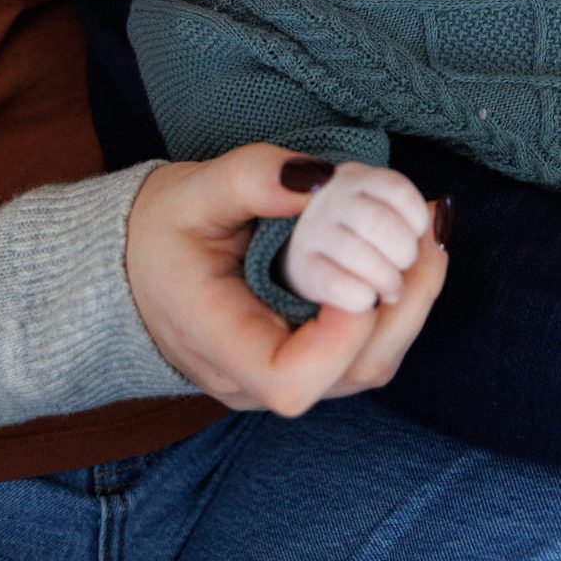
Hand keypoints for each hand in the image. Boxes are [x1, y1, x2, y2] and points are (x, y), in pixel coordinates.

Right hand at [127, 146, 447, 417]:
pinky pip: (363, 347)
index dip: (340, 337)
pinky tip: (412, 249)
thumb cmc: (157, 233)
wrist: (130, 270)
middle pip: (350, 373)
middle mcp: (253, 377)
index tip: (361, 275)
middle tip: (428, 232)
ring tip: (430, 233)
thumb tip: (322, 179)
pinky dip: (396, 301)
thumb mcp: (192, 192)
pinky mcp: (305, 358)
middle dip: (405, 304)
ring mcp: (283, 374)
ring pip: (368, 365)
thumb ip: (253, 180)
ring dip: (411, 301)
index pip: (290, 381)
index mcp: (215, 341)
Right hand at [282, 161, 430, 312]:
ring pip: (358, 253)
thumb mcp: (397, 229)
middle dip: (404, 253)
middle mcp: (330, 198)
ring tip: (389, 290)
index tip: (415, 236)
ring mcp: (312, 231)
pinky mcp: (299, 267)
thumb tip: (441, 210)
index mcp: (358, 180)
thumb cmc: (369, 253)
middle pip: (380, 222)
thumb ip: (423, 225)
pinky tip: (366, 300)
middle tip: (402, 267)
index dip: (416, 220)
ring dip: (386, 280)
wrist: (317, 281)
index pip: (396, 189)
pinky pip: (337, 284)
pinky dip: (362, 298)